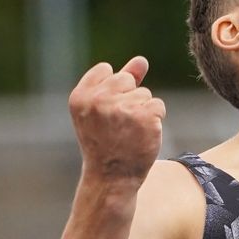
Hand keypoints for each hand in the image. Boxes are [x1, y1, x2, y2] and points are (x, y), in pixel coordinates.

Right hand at [68, 56, 164, 188]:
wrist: (112, 178)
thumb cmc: (105, 144)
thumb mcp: (101, 111)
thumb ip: (120, 81)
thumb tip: (142, 60)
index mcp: (80, 96)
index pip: (105, 70)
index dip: (111, 91)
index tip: (105, 115)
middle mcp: (99, 100)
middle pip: (126, 80)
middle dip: (127, 99)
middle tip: (118, 126)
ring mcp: (123, 108)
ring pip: (144, 94)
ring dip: (142, 112)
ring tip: (129, 133)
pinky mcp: (146, 116)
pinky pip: (158, 105)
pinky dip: (155, 120)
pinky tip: (142, 136)